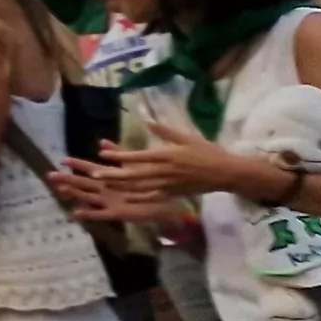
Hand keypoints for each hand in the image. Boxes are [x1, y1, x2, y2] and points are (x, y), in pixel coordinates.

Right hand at [50, 155, 186, 225]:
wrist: (168, 199)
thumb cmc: (151, 181)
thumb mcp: (134, 164)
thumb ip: (119, 153)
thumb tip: (101, 142)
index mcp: (110, 177)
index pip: (90, 168)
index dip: (77, 164)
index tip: (63, 159)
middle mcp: (106, 189)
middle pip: (83, 183)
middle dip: (67, 179)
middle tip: (51, 175)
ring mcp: (109, 201)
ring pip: (88, 196)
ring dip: (74, 194)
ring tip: (61, 190)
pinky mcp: (116, 213)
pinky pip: (100, 214)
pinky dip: (88, 213)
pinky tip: (75, 212)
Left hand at [83, 109, 280, 205]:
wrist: (227, 173)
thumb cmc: (208, 152)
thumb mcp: (187, 137)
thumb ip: (165, 131)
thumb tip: (147, 121)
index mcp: (167, 156)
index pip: (138, 157)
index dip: (119, 156)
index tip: (103, 154)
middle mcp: (165, 172)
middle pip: (134, 175)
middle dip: (113, 175)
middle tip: (94, 174)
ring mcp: (169, 185)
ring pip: (140, 188)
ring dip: (121, 186)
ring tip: (104, 184)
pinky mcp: (174, 194)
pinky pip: (153, 198)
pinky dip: (138, 199)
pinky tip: (126, 198)